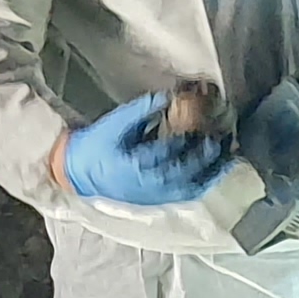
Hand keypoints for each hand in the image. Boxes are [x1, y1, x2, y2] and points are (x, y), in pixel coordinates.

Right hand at [60, 90, 231, 208]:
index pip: (169, 150)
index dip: (189, 137)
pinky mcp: (153, 200)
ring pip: (186, 187)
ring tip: (223, 160)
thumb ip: (139, 110)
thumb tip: (165, 97)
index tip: (205, 124)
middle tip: (218, 141)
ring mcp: (151, 195)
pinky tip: (210, 176)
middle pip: (184, 171)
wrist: (75, 174)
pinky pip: (181, 195)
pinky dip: (198, 186)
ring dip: (207, 174)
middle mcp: (146, 184)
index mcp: (135, 164)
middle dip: (203, 157)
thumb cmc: (93, 147)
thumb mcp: (113, 124)